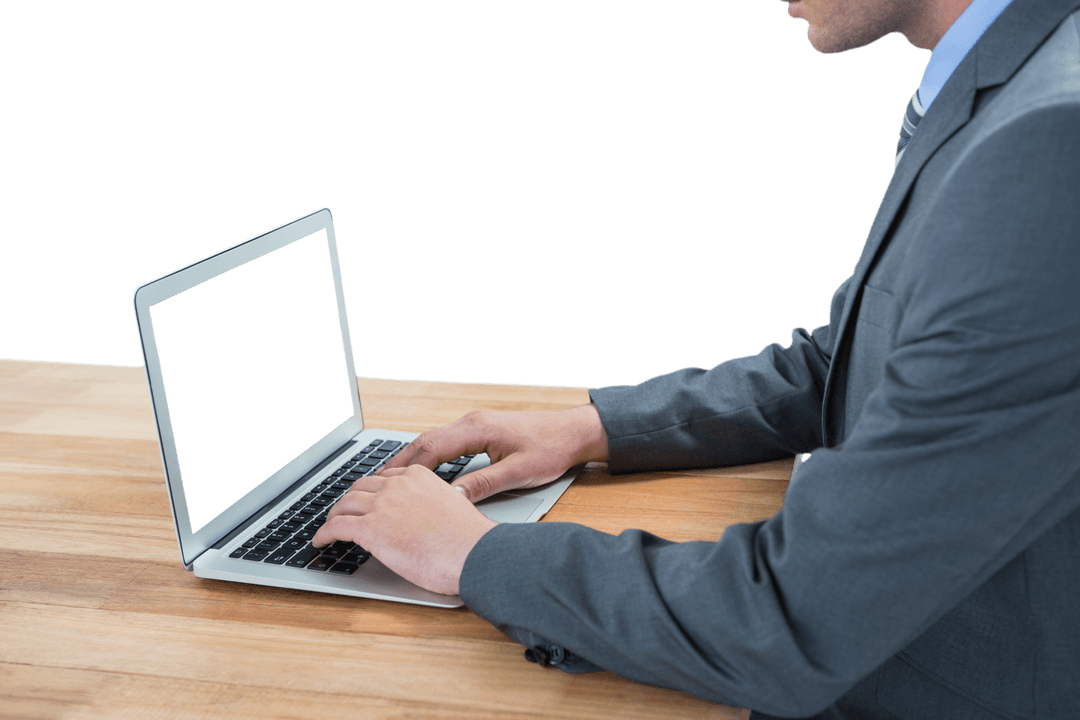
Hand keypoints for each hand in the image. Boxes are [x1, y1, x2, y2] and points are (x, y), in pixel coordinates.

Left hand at [312, 465, 496, 595]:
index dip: (371, 490)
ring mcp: (381, 505)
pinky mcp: (370, 529)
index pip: (384, 478)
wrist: (472, 552)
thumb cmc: (468, 538)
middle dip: (350, 500)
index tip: (367, 499)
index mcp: (417, 477)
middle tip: (345, 512)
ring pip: (344, 505)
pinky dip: (324, 533)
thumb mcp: (452, 506)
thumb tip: (429, 515)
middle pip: (360, 488)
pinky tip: (321, 541)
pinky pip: (337, 527)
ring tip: (330, 526)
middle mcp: (396, 485)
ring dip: (334, 516)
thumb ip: (434, 503)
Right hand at [378, 404, 609, 501]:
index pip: (432, 449)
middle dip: (399, 462)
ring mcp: (474, 424)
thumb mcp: (518, 472)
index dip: (408, 470)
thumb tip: (453, 498)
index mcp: (477, 429)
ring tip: (390, 479)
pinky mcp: (480, 429)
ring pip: (433, 440)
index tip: (388, 487)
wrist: (573, 431)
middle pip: (425, 441)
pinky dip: (428, 455)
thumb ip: (484, 484)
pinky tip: (421, 470)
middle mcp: (471, 422)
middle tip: (375, 483)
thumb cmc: (551, 448)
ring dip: (412, 458)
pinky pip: (445, 441)